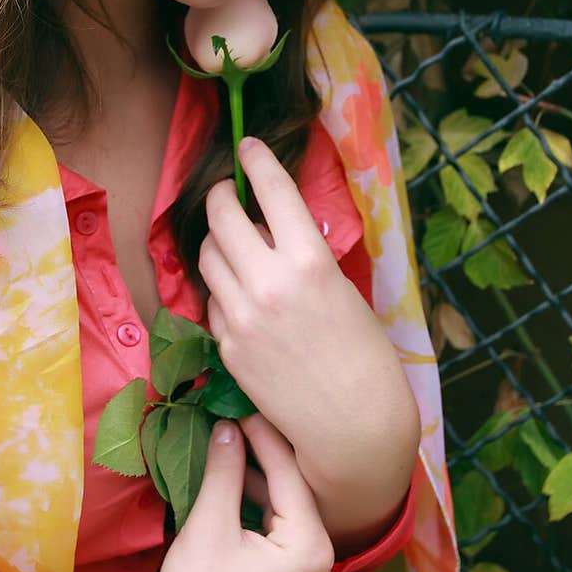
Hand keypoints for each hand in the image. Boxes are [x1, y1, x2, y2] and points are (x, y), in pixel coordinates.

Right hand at [148, 413, 333, 571]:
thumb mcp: (211, 523)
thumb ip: (225, 470)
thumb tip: (227, 425)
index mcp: (312, 545)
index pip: (291, 474)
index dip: (264, 435)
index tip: (241, 403)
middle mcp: (321, 557)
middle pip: (294, 488)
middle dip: (264, 451)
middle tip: (237, 412)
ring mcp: (305, 569)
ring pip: (285, 504)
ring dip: (258, 474)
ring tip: (231, 435)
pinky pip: (278, 523)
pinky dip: (257, 500)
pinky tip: (234, 474)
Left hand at [197, 135, 419, 548]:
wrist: (353, 426)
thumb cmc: (366, 357)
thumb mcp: (343, 289)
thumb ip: (304, 256)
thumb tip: (273, 228)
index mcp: (309, 262)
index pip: (271, 191)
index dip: (256, 160)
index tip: (247, 145)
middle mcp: (268, 284)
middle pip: (221, 217)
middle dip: (221, 196)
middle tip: (228, 193)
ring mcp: (240, 317)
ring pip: (206, 256)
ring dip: (217, 241)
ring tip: (234, 243)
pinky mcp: (226, 347)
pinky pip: (211, 300)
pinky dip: (221, 289)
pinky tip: (241, 296)